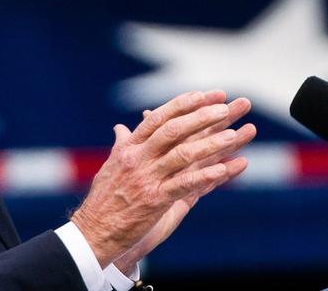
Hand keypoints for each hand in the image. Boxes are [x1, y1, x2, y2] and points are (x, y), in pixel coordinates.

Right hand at [71, 90, 254, 267]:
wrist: (92, 232)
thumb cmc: (103, 199)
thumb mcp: (111, 166)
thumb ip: (122, 144)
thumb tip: (121, 128)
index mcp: (129, 148)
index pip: (159, 117)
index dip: (183, 104)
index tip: (205, 95)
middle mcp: (138, 158)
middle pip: (173, 130)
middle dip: (201, 117)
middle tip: (225, 109)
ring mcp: (147, 178)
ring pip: (183, 154)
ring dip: (211, 143)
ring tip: (235, 135)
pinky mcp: (155, 200)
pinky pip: (184, 185)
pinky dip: (206, 176)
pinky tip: (225, 169)